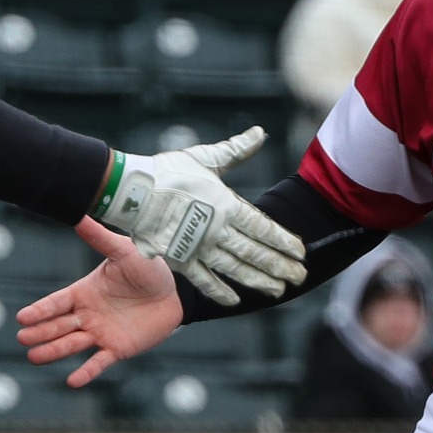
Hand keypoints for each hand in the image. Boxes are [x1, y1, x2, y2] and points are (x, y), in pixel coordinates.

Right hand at [17, 218, 183, 386]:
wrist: (177, 291)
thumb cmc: (148, 268)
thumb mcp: (123, 251)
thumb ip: (100, 238)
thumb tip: (79, 215)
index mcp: (84, 291)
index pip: (57, 302)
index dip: (40, 310)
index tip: (22, 318)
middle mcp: (88, 314)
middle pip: (58, 325)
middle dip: (40, 332)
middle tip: (23, 338)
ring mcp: (101, 333)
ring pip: (72, 344)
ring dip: (53, 351)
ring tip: (34, 357)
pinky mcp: (118, 348)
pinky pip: (99, 362)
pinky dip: (86, 372)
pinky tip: (72, 381)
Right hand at [96, 127, 305, 303]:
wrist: (131, 190)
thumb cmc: (168, 170)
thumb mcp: (206, 157)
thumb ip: (236, 150)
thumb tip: (260, 132)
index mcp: (226, 205)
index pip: (263, 227)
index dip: (284, 241)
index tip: (301, 252)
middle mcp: (217, 230)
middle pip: (255, 252)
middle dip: (280, 266)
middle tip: (300, 276)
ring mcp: (198, 247)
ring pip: (236, 269)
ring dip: (258, 280)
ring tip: (278, 290)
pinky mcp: (179, 259)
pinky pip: (203, 280)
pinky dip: (220, 291)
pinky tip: (236, 300)